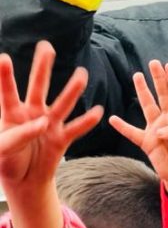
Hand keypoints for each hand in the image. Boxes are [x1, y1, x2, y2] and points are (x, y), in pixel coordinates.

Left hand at [0, 42, 102, 227]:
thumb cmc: (8, 161)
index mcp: (12, 114)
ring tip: (82, 75)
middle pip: (38, 88)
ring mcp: (49, 125)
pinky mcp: (63, 138)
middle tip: (46, 47)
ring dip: (72, 90)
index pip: (8, 93)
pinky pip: (76, 129)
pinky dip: (87, 122)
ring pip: (62, 105)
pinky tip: (98, 112)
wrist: (25, 180)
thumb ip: (19, 135)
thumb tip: (43, 123)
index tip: (2, 58)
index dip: (5, 77)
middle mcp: (33, 114)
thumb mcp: (3, 150)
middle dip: (42, 68)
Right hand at [109, 61, 167, 210]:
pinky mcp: (147, 142)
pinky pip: (132, 133)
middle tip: (153, 63)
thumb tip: (159, 130)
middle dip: (158, 79)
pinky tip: (113, 119)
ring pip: (148, 106)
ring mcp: (157, 129)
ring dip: (142, 92)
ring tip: (137, 76)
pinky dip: (122, 127)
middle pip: (163, 95)